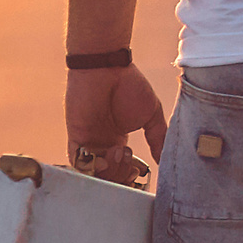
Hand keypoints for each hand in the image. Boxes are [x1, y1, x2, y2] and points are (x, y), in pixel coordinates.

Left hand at [66, 65, 165, 186]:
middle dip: (120, 175)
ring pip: (94, 172)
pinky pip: (79, 162)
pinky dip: (92, 167)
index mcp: (118, 140)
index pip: (121, 169)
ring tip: (120, 151)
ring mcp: (88, 141)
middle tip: (129, 162)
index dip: (129, 176)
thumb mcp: (152, 114)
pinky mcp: (76, 136)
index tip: (138, 170)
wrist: (108, 66)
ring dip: (109, 170)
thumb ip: (158, 138)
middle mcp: (102, 144)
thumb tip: (167, 161)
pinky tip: (105, 159)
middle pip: (108, 175)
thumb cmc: (130, 84)